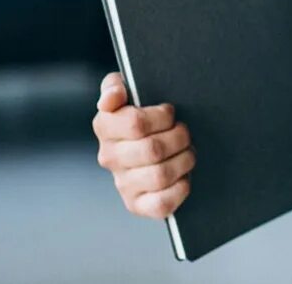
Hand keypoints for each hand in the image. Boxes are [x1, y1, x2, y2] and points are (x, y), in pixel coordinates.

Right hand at [92, 72, 194, 218]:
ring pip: (160, 176)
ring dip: (184, 160)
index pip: (136, 123)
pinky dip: (180, 188)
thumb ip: (115, 86)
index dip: (162, 116)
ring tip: (186, 151)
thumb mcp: (126, 91)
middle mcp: (109, 157)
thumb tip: (112, 98)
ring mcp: (122, 183)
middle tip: (183, 132)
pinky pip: (162, 203)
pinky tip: (183, 175)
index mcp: (105, 127)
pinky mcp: (137, 205)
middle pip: (153, 150)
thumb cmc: (140, 113)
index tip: (169, 113)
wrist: (147, 143)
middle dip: (179, 137)